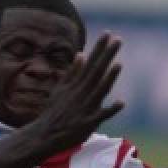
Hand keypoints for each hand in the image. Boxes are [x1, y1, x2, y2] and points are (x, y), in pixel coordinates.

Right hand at [28, 33, 124, 153]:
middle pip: (97, 71)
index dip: (99, 48)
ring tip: (119, 64)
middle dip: (107, 55)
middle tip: (118, 40)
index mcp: (76, 84)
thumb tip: (82, 54)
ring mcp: (86, 107)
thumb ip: (72, 72)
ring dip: (109, 78)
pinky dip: (111, 109)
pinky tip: (121, 103)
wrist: (46, 134)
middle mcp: (82, 92)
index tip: (108, 33)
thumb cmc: (54, 111)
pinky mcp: (89, 122)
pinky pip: (102, 115)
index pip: (90, 62)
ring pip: (100, 90)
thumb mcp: (60, 89)